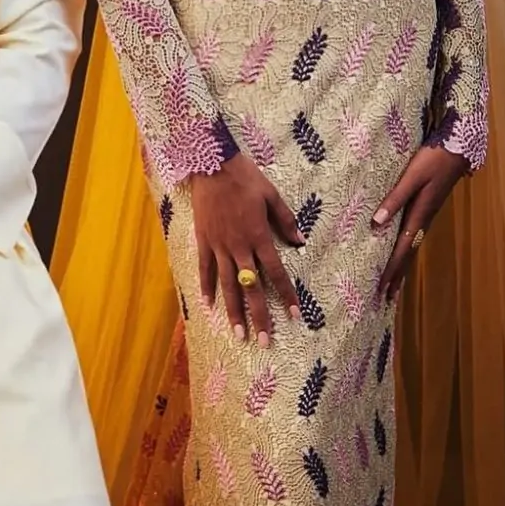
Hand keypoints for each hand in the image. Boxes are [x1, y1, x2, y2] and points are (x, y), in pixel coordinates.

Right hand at [191, 155, 305, 347]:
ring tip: (238, 333)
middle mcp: (239, 246)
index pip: (276, 273)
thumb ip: (285, 219)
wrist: (212, 164)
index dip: (287, 295)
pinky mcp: (204, 240)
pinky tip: (208, 305)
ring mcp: (219, 245)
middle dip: (259, 315)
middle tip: (264, 341)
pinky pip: (205, 268)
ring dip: (233, 310)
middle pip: (252, 287)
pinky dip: (206, 286)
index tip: (295, 315)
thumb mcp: (271, 194)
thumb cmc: (245, 177)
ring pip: (228, 284)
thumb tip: (300, 241)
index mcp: (259, 236)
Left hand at [372, 144, 467, 302]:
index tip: (381, 288)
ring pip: (412, 247)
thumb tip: (376, 223)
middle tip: (385, 297)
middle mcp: (425, 220)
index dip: (391, 270)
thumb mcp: (412, 177)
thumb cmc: (433, 159)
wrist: (458, 149)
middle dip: (397, 276)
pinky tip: (403, 252)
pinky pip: (415, 237)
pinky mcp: (428, 208)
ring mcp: (428, 215)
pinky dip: (407, 251)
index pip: (402, 249)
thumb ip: (394, 198)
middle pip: (408, 254)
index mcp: (420, 215)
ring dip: (402, 266)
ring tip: (393, 284)